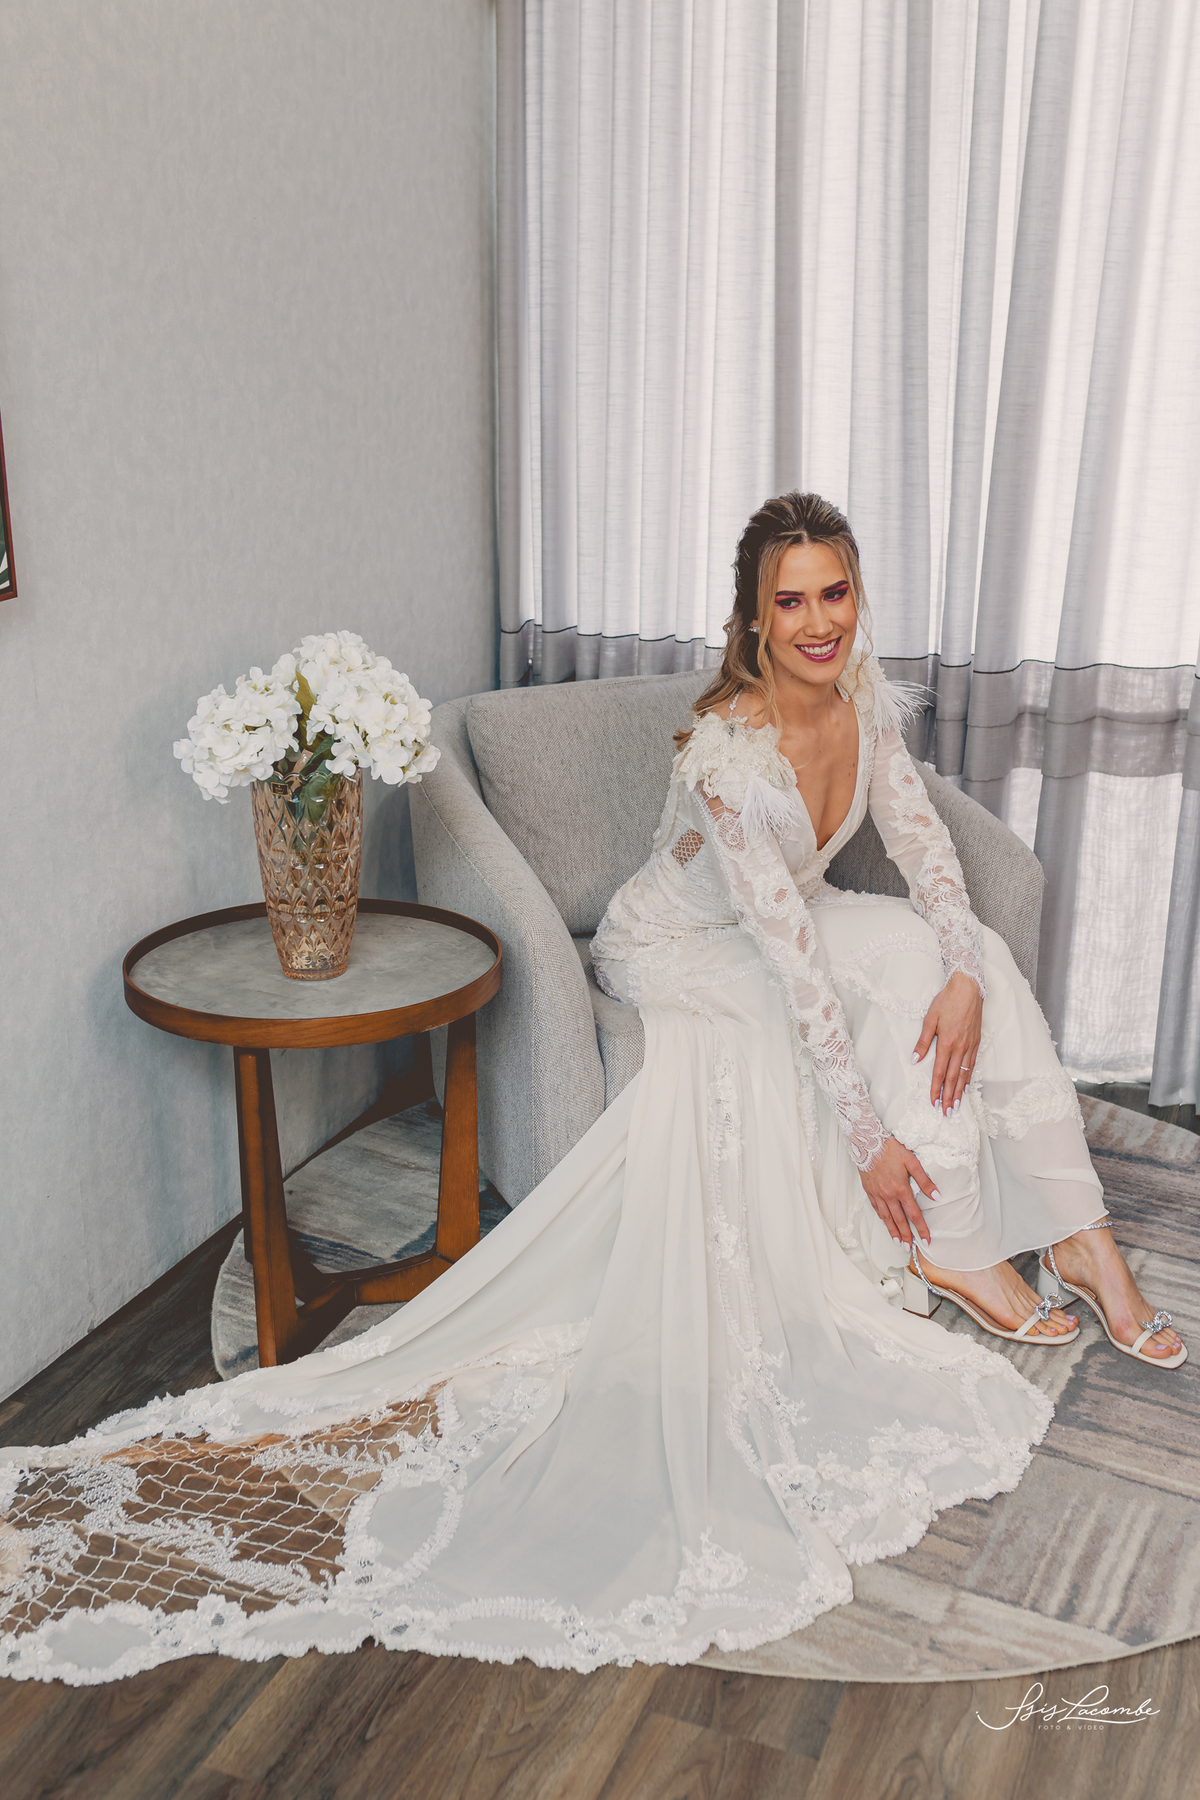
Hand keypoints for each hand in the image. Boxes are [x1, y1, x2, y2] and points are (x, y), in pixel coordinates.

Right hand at [859, 1136, 936, 1247]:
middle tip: (909, 1248)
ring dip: (892, 1231)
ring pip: (886, 1217)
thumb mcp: (911, 1161)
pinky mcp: (869, 1190)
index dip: (921, 1228)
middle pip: (899, 1220)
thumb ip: (925, 1180)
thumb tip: (937, 1196)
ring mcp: (877, 1194)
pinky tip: (885, 1222)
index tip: (926, 1239)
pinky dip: (882, 1218)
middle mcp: (888, 1195)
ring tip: (897, 1242)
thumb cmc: (890, 1149)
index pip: (914, 1214)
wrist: (867, 1142)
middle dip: (906, 1235)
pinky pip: (876, 1208)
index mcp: (901, 1189)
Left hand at [913, 971, 982, 1115]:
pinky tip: (966, 1086)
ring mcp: (970, 1046)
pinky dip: (969, 1078)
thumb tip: (915, 1060)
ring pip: (965, 1074)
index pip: (940, 1072)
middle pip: (954, 1078)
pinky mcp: (976, 1042)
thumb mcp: (930, 1019)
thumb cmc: (947, 1001)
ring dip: (960, 1092)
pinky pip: (972, 1065)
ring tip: (957, 1106)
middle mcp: (960, 1047)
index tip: (934, 1103)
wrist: (969, 988)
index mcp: (947, 1043)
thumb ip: (923, 1041)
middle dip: (949, 1097)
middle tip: (947, 1113)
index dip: (936, 1089)